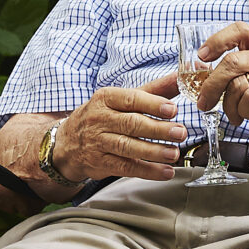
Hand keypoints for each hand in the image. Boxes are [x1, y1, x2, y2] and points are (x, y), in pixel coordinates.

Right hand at [54, 77, 186, 181]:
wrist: (67, 142)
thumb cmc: (103, 116)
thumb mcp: (122, 99)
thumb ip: (154, 90)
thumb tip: (181, 77)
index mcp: (106, 98)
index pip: (131, 99)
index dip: (153, 104)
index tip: (172, 109)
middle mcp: (99, 119)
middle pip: (131, 124)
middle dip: (158, 129)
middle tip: (179, 132)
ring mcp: (98, 142)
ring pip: (128, 147)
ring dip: (154, 152)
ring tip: (174, 153)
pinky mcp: (100, 163)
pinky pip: (125, 168)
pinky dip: (147, 171)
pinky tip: (165, 171)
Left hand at [192, 24, 248, 144]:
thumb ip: (241, 73)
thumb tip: (207, 77)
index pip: (239, 30)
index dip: (217, 40)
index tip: (203, 55)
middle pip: (230, 62)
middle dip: (211, 85)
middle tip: (204, 101)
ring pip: (235, 85)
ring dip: (228, 106)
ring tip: (235, 115)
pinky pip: (247, 100)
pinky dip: (242, 112)